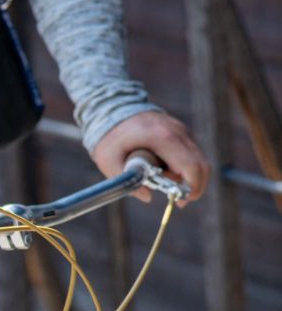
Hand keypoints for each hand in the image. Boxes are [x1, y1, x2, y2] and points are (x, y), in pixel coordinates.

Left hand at [90, 111, 209, 205]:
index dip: (191, 187)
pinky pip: (191, 154)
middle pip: (201, 164)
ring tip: (165, 185)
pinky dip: (185, 167)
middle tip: (178, 200)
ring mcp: (181, 130)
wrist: (111, 108)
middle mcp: (177, 131)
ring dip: (189, 177)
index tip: (180, 201)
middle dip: (194, 186)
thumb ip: (127, 181)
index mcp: (162, 137)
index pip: (190, 166)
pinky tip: (164, 172)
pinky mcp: (180, 132)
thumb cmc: (109, 137)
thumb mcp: (108, 162)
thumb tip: (148, 197)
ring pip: (199, 160)